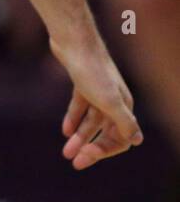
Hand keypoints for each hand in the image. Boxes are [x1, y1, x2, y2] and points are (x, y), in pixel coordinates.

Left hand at [51, 33, 143, 169]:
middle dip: (91, 147)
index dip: (104, 150)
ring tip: (66, 151)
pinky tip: (65, 131)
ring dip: (80, 136)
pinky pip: (80, 106)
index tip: (85, 157)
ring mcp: (98, 90)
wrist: (74, 41)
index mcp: (125, 106)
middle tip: (72, 160)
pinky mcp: (83, 82)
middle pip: (106, 131)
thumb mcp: (109, 100)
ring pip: (91, 120)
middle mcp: (115, 100)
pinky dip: (73, 118)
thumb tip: (137, 141)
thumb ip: (123, 122)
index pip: (120, 138)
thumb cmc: (92, 70)